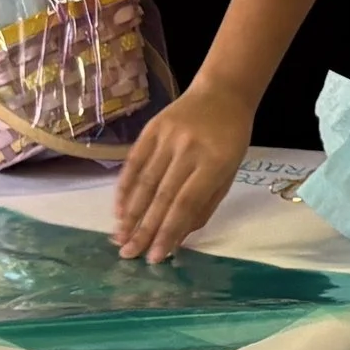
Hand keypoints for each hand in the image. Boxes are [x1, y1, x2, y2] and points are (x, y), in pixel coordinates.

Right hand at [114, 80, 255, 261]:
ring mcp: (168, 137)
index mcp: (215, 162)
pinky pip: (133, 163)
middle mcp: (189, 149)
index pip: (186, 203)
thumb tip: (176, 239)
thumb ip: (204, 205)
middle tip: (129, 254)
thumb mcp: (229, 172)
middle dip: (144, 230)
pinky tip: (118, 210)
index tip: (154, 257)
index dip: (168, 232)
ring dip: (130, 213)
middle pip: (162, 196)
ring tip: (119, 237)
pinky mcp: (152, 128)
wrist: (223, 93)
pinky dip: (124, 188)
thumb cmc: (230, 139)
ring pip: (144, 181)